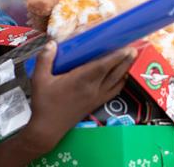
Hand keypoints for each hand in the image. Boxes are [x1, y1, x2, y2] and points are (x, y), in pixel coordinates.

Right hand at [22, 41, 137, 152]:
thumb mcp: (39, 79)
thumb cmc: (44, 103)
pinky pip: (113, 92)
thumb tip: (52, 43)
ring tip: (130, 60)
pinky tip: (122, 77)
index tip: (126, 48)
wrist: (47, 130)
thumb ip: (45, 59)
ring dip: (125, 70)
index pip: (103, 66)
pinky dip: (121, 83)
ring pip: (116, 82)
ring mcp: (96, 97)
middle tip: (134, 49)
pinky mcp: (96, 104)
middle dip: (125, 61)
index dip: (116, 57)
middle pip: (115, 73)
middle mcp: (92, 88)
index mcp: (80, 80)